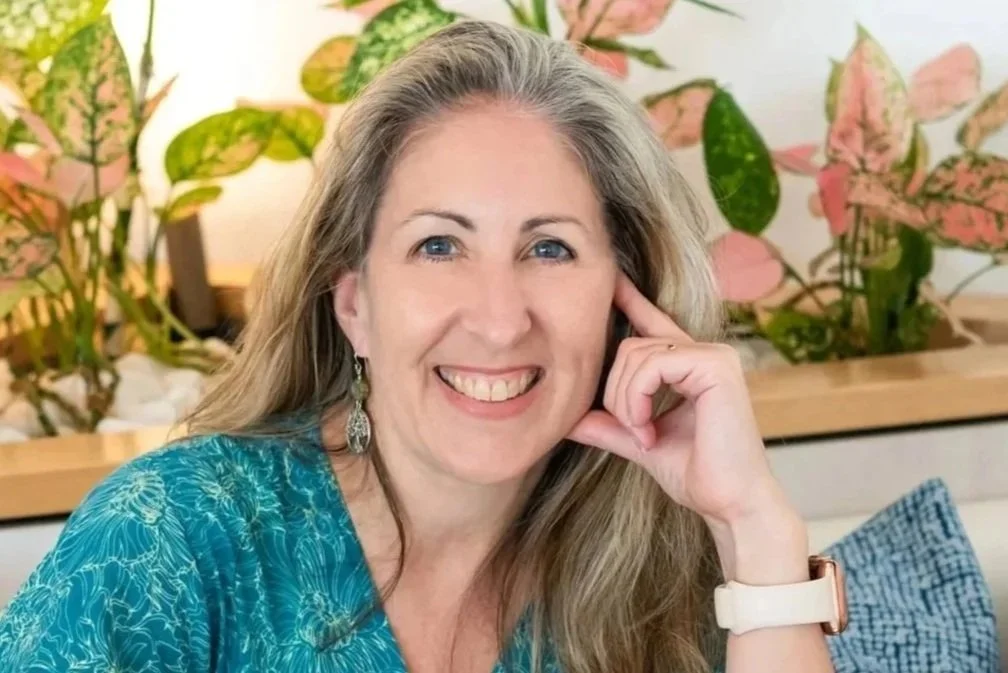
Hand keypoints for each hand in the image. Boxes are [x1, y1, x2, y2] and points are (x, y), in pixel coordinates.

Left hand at [567, 274, 803, 576]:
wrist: (731, 504)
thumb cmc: (698, 475)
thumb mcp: (642, 442)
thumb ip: (610, 425)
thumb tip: (568, 419)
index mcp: (692, 366)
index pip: (655, 323)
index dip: (630, 299)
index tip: (610, 279)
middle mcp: (706, 353)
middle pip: (630, 345)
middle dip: (617, 392)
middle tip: (635, 432)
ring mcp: (714, 356)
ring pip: (636, 355)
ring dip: (626, 401)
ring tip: (644, 435)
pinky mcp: (715, 366)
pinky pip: (652, 365)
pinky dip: (638, 399)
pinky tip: (648, 428)